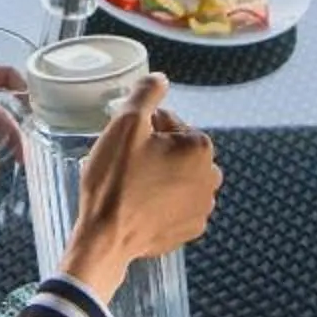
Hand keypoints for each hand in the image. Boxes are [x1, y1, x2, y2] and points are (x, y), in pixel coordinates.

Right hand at [60, 75, 219, 296]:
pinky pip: (178, 204)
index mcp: (200, 147)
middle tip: (127, 165)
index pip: (171, 123)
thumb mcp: (125, 126)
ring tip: (133, 186)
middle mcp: (210, 177)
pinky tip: (141, 205)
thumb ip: (146, 94)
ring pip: (179, 176)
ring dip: (161, 175)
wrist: (106, 238)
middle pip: (178, 150)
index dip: (145, 129)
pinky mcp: (191, 229)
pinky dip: (163, 202)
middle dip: (156, 152)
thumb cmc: (115, 182)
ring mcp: (202, 206)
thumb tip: (160, 78)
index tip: (127, 144)